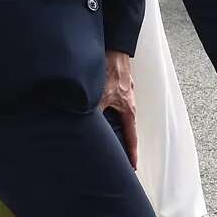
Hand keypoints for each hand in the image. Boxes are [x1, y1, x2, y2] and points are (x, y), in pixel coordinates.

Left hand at [99, 50, 137, 168]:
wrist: (114, 47)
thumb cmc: (111, 70)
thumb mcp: (99, 97)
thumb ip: (93, 115)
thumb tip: (82, 131)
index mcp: (128, 110)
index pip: (131, 137)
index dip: (131, 154)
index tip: (133, 168)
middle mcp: (128, 103)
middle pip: (124, 128)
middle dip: (119, 141)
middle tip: (113, 155)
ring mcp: (123, 93)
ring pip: (117, 115)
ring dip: (110, 125)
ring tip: (100, 135)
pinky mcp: (116, 84)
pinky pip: (111, 103)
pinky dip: (105, 111)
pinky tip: (93, 110)